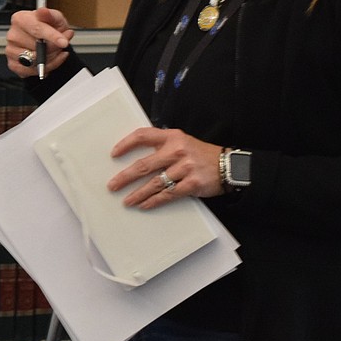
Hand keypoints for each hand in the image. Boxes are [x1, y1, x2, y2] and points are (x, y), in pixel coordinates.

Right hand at [5, 7, 72, 77]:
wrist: (46, 40)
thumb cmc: (49, 28)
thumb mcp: (55, 18)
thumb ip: (51, 15)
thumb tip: (43, 11)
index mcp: (20, 19)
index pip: (36, 29)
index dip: (52, 36)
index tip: (64, 42)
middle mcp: (12, 34)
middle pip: (37, 46)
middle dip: (54, 48)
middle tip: (61, 44)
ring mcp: (11, 50)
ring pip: (35, 60)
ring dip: (50, 59)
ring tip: (55, 52)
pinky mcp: (13, 64)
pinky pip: (31, 71)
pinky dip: (45, 68)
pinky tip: (50, 61)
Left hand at [107, 127, 224, 207]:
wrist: (227, 166)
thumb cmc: (200, 154)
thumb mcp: (182, 142)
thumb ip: (163, 145)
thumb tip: (137, 158)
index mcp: (172, 137)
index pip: (143, 135)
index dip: (126, 144)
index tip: (114, 154)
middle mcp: (176, 150)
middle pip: (144, 164)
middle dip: (125, 177)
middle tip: (113, 185)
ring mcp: (184, 167)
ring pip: (154, 183)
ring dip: (138, 194)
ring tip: (126, 201)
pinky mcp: (191, 183)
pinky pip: (168, 194)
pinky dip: (154, 201)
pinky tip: (144, 205)